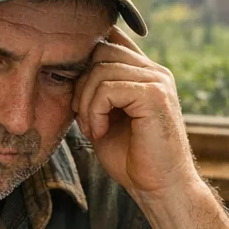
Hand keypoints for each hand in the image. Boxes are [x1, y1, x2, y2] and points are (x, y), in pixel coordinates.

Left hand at [72, 25, 196, 197]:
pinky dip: (95, 111)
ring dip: (86, 102)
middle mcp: (155, 71)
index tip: (79, 95)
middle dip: (82, 83)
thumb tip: (70, 68)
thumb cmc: (132, 159)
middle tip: (84, 118)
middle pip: (101, 49)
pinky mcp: (154, 95)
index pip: (112, 39)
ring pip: (101, 68)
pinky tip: (100, 132)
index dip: (87, 58)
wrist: (158, 188)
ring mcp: (157, 80)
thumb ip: (95, 91)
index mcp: (145, 73)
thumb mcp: (105, 117)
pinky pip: (108, 88)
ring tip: (93, 129)